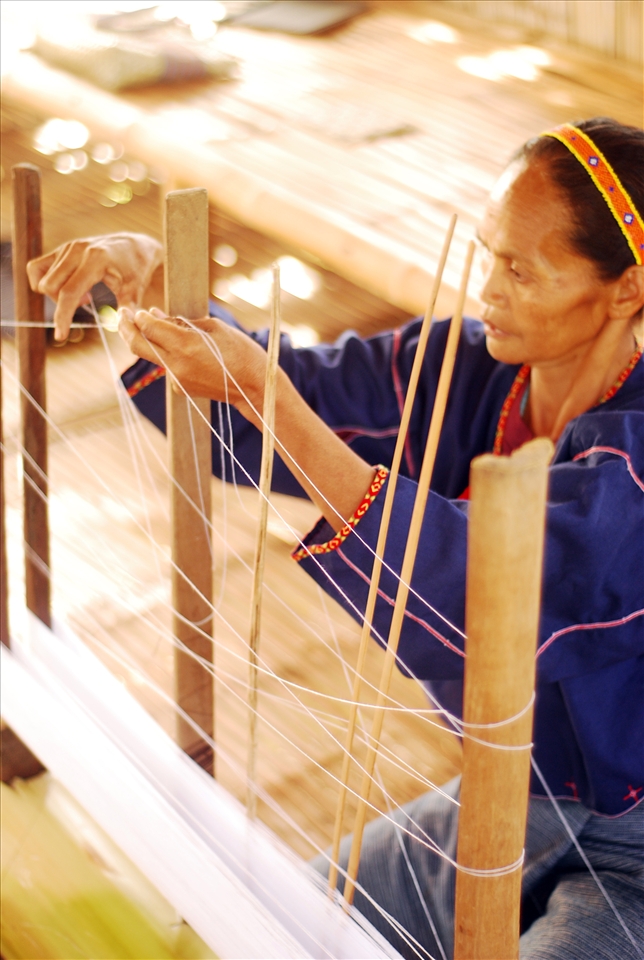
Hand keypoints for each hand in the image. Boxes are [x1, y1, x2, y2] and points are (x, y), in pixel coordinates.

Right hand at [27, 233, 162, 341]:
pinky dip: (45, 283)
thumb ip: (126, 311)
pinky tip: (66, 286)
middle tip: (89, 300)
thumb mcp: (134, 292)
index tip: (60, 335)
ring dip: (60, 294)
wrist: (133, 248)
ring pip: (44, 281)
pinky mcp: (60, 250)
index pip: (69, 292)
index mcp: (96, 260)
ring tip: (84, 291)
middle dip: (65, 303)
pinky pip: (36, 269)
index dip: (63, 316)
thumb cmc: (134, 272)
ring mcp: (67, 248)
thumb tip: (121, 328)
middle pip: (51, 287)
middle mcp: (77, 250)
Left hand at [120, 306, 375, 529]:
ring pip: (154, 356)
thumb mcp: (213, 328)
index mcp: (185, 345)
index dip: (140, 316)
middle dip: (126, 328)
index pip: (150, 327)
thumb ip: (181, 322)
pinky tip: (186, 350)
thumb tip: (155, 316)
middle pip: (138, 345)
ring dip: (151, 340)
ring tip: (159, 325)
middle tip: (122, 314)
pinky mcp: (180, 388)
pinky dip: (171, 355)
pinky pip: (169, 367)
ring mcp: (176, 379)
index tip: (136, 309)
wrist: (254, 387)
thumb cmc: (240, 351)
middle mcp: (176, 364)